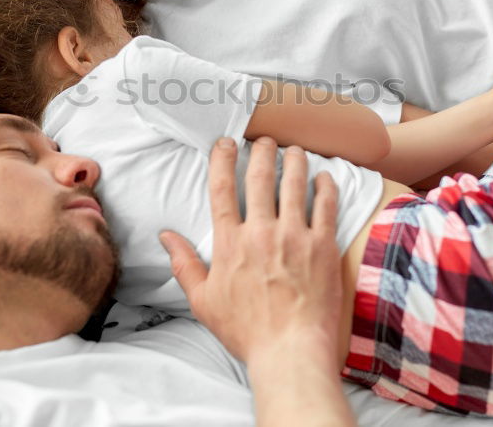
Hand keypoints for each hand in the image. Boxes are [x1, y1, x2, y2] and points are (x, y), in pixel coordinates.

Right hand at [159, 137, 341, 371]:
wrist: (290, 352)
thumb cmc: (246, 331)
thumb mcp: (203, 301)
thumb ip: (183, 264)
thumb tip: (166, 236)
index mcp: (230, 243)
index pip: (221, 189)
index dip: (222, 160)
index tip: (225, 143)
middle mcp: (261, 232)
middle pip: (259, 178)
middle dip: (262, 151)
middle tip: (265, 140)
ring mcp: (295, 237)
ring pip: (294, 184)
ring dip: (294, 161)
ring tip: (294, 150)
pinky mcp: (323, 246)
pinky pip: (326, 206)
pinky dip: (325, 186)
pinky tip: (324, 177)